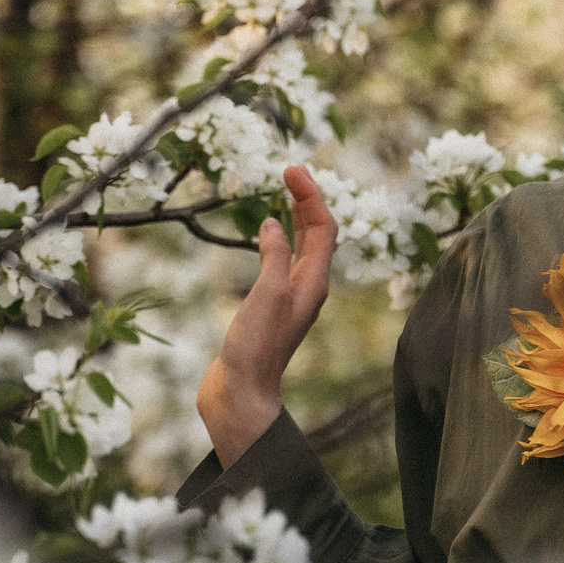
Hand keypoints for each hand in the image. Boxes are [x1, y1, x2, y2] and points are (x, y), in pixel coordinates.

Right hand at [195, 165, 337, 467]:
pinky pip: (284, 262)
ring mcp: (290, 298)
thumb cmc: (254, 348)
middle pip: (318, 235)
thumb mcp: (267, 294)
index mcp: (314, 283)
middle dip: (307, 201)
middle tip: (290, 172)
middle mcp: (308, 288)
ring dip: (297, 219)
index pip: (323, 227)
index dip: (310, 195)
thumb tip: (274, 225)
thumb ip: (274, 256)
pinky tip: (267, 237)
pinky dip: (280, 241)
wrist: (240, 393)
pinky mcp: (272, 308)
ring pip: (302, 248)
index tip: (290, 169)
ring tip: (286, 194)